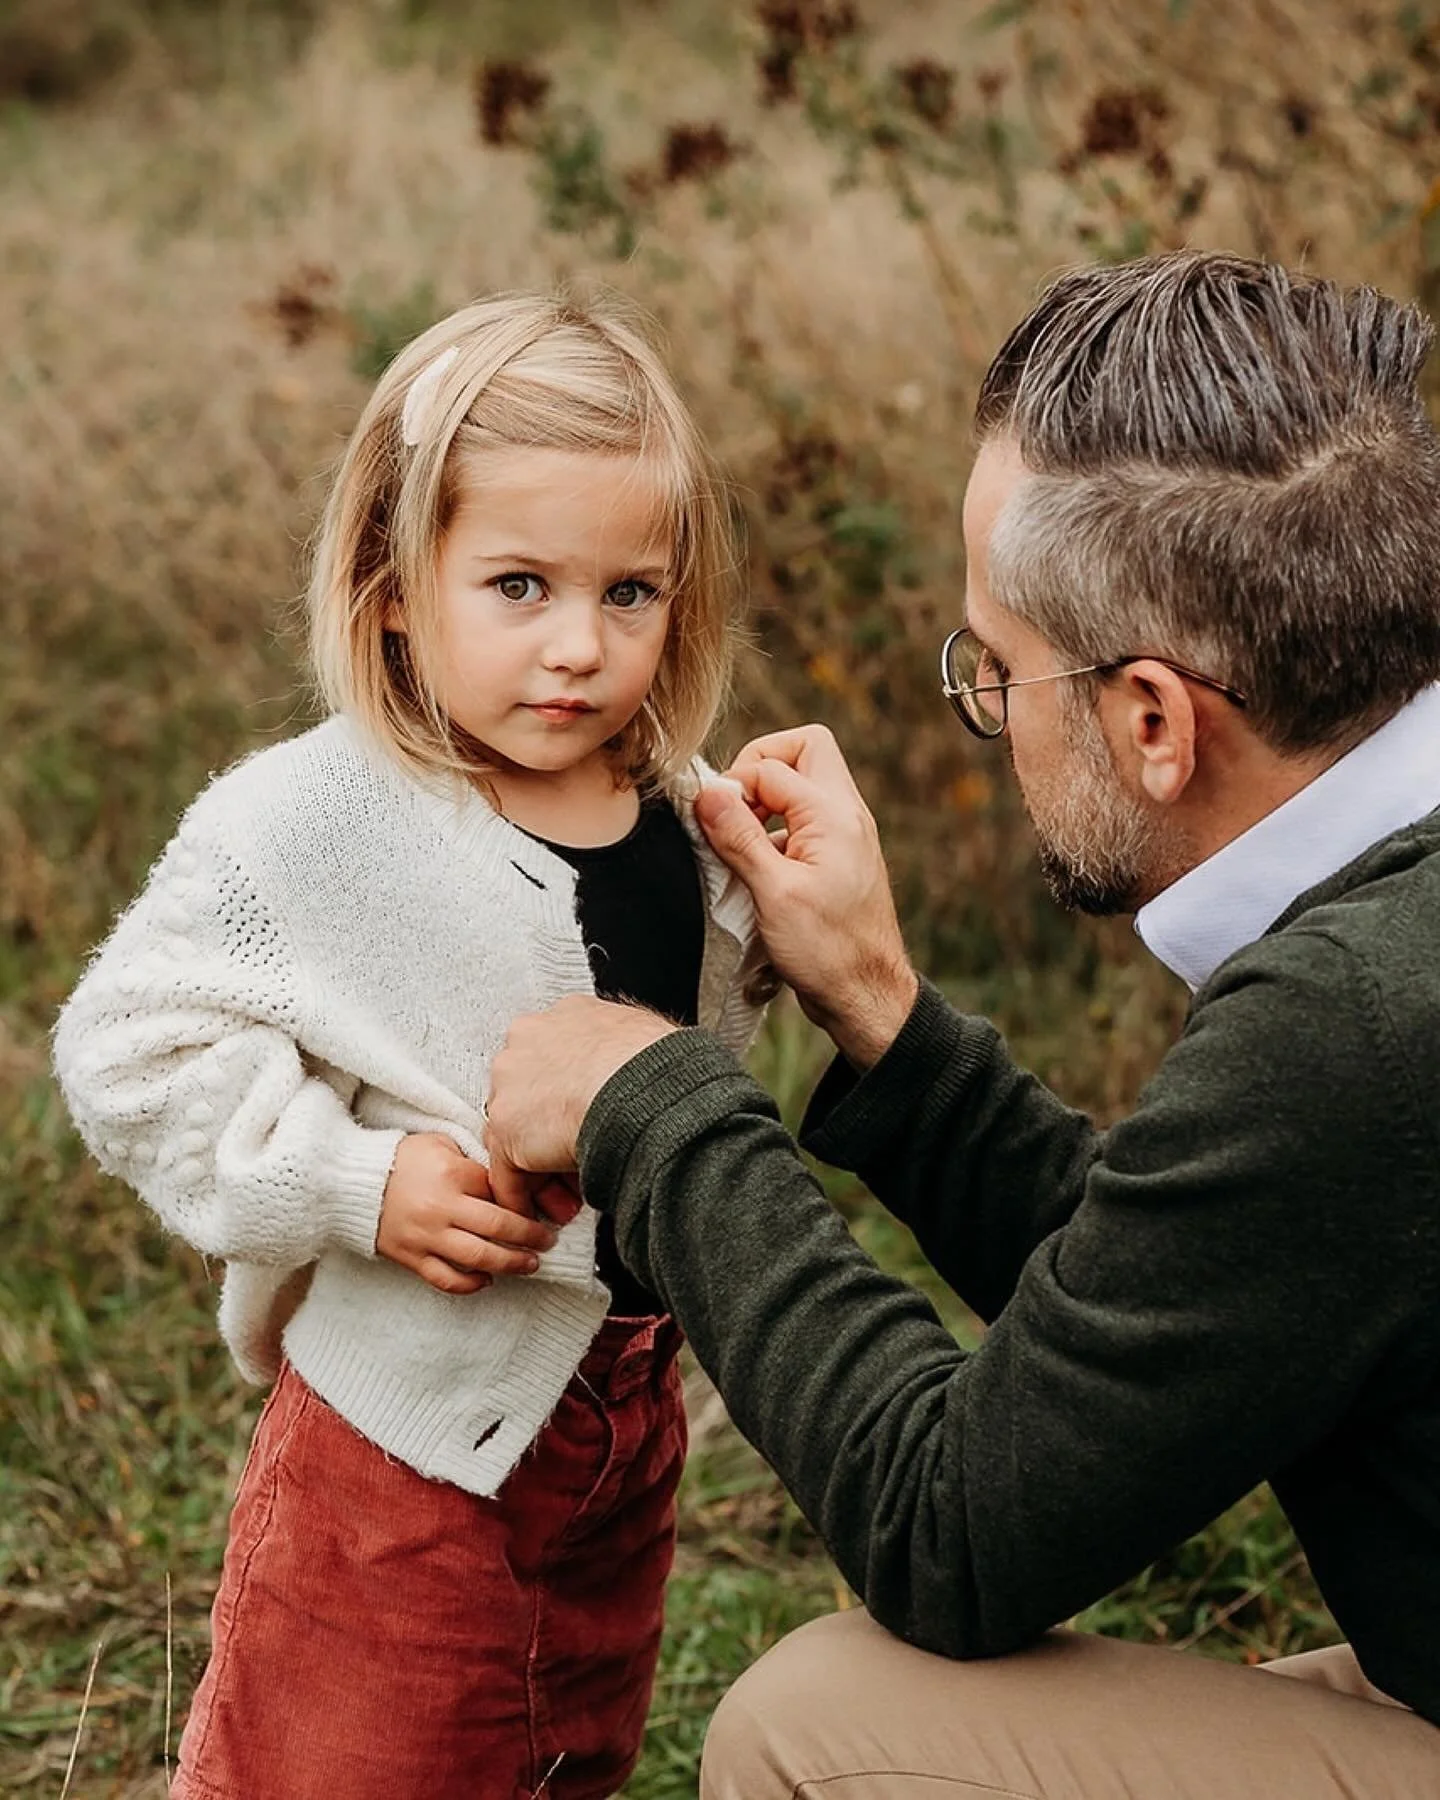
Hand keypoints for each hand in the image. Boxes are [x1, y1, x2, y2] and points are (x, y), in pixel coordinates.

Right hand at [376, 1132, 558, 1294]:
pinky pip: (446, 1279)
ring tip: (531, 1264)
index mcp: (452, 1175)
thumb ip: (473, 1161)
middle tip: (547, 1241)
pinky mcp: (411, 1257)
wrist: (353, 1181)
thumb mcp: (441, 1144)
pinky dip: (470, 1284)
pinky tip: (487, 1280)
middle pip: (499, 1228)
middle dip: (530, 1237)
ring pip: (478, 1258)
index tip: (541, 1207)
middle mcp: (441, 1209)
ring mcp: (426, 1236)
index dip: (524, 1202)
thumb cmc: (402, 1159)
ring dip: (511, 1263)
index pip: (499, 1192)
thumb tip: (505, 1179)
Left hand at [485, 996, 678, 1219]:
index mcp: (566, 1016)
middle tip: (575, 1163)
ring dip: (540, 1169)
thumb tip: (650, 1066)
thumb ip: (626, 1051)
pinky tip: (546, 1212)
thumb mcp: (645, 1038)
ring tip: (569, 1197)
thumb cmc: (662, 1065)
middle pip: (529, 1097)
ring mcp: (510, 1084)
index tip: (589, 1121)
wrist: (647, 1087)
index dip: (570, 1099)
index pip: (554, 1063)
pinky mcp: (508, 1129)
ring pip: (517, 1135)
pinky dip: (524, 1196)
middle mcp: (528, 1041)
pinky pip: (508, 1172)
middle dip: (549, 1134)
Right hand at [695, 724, 917, 1067]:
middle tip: (734, 808)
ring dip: (765, 800)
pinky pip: (803, 820)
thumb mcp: (774, 894)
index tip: (712, 822)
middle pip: (804, 749)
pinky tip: (757, 870)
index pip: (772, 764)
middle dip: (759, 766)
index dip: (734, 786)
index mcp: (834, 815)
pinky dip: (774, 830)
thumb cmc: (828, 952)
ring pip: (803, 784)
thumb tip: (708, 791)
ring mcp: (844, 835)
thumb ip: (739, 838)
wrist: (867, 996)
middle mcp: (845, 815)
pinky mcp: (836, 858)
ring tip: (741, 842)